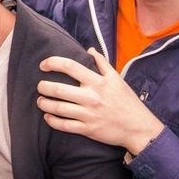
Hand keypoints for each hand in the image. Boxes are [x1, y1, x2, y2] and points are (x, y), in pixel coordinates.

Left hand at [37, 48, 163, 154]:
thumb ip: (102, 63)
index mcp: (98, 82)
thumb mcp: (117, 78)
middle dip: (43, 87)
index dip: (53, 63)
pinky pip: (65, 125)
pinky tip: (47, 116)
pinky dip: (53, 121)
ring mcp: (89, 114)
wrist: (138, 127)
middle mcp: (91, 97)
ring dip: (44, 104)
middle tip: (40, 86)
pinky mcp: (88, 129)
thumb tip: (89, 49)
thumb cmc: (127, 101)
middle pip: (59, 89)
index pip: (70, 67)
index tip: (43, 65)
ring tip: (40, 101)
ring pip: (59, 108)